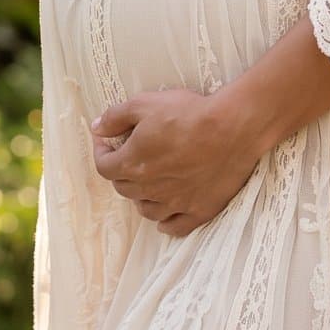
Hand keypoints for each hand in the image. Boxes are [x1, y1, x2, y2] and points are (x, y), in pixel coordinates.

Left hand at [89, 82, 264, 235]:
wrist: (233, 128)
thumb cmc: (189, 113)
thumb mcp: (145, 103)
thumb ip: (115, 117)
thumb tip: (96, 128)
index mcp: (132, 163)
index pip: (104, 167)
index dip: (101, 153)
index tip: (106, 142)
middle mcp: (149, 188)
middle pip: (124, 188)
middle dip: (122, 172)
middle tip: (131, 157)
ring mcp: (175, 203)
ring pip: (146, 209)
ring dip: (142, 197)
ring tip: (149, 183)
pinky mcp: (198, 210)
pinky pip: (175, 226)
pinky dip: (166, 222)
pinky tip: (167, 212)